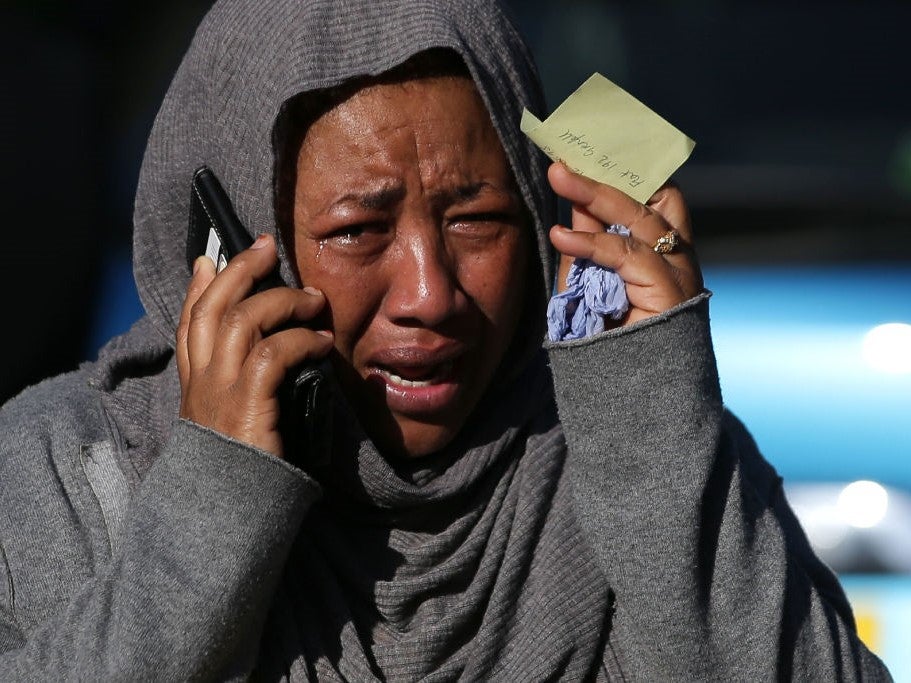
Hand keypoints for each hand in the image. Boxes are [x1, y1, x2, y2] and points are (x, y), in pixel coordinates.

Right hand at [176, 234, 333, 456]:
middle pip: (213, 306)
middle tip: (268, 247)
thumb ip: (242, 388)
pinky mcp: (248, 408)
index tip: (213, 259)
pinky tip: (324, 344)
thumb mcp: (233, 421)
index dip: (201, 286)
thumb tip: (269, 356)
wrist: (226, 519)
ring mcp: (221, 392)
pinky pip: (273, 354)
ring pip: (242, 319)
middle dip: (240, 269)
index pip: (190, 321)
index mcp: (197, 384)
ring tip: (314, 300)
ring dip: (282, 301)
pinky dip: (302, 340)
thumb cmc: (242, 471)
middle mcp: (203, 382)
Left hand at [547, 163, 702, 326]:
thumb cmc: (610, 342)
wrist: (632, 398)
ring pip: (641, 218)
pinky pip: (628, 256)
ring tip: (559, 177)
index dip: (627, 171)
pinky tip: (561, 236)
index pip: (655, 197)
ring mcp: (679, 275)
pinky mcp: (670, 294)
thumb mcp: (589, 282)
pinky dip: (592, 243)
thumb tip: (575, 200)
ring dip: (596, 194)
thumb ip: (587, 243)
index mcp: (665, 253)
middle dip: (608, 173)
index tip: (588, 150)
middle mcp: (679, 259)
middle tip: (565, 158)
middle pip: (651, 198)